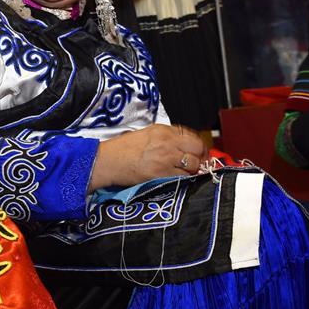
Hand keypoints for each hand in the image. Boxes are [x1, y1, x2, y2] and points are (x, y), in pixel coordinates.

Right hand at [90, 124, 207, 190]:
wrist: (108, 161)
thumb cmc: (123, 149)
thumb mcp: (146, 134)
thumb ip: (166, 137)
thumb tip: (185, 146)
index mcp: (163, 130)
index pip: (192, 135)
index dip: (198, 146)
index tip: (198, 152)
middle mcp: (167, 141)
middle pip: (197, 148)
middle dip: (200, 157)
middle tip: (197, 163)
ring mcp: (166, 158)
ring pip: (194, 164)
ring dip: (192, 170)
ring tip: (182, 172)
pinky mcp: (163, 173)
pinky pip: (184, 177)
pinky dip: (183, 179)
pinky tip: (175, 178)